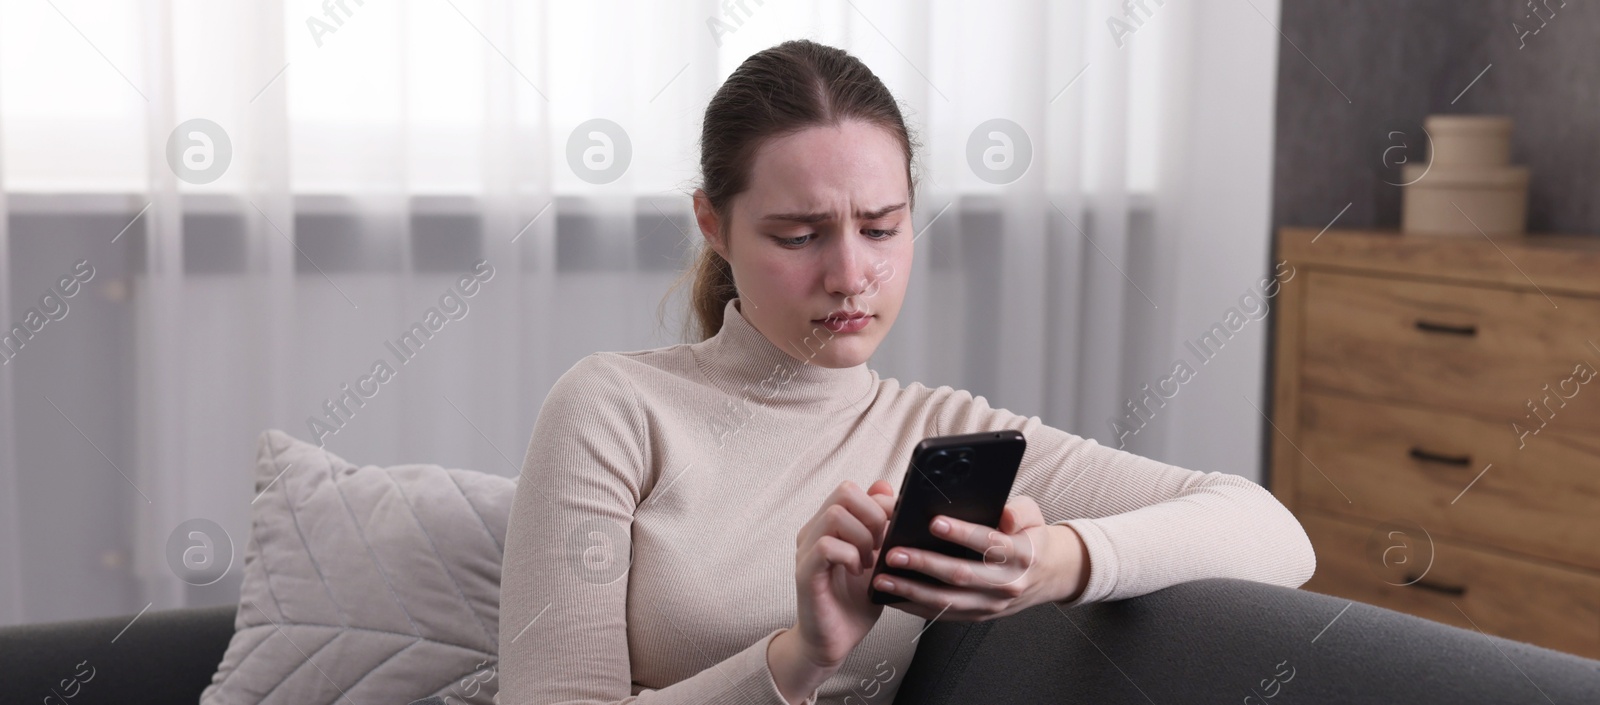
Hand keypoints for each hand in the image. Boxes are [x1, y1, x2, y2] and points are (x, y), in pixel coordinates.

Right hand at [788, 479, 897, 666]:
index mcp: (829, 525)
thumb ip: (880, 524)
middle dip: (873, 516)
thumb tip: (885, 487)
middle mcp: (814, 531)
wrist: (834, 640)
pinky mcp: (805, 571)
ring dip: (862, 537)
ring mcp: (807, 549)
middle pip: (844, 492)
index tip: (891, 532)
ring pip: (835, 515)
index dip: (880, 505)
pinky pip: (826, 546)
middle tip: (878, 546)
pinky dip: (849, 556)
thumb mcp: (877, 557)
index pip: (853, 490)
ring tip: (868, 561)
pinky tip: (857, 572)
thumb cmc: (854, 601)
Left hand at [870, 495, 1088, 621]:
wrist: (1048, 575)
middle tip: (894, 553)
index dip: (961, 533)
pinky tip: (892, 595)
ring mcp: (992, 604)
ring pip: (948, 600)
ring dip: (912, 590)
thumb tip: (1005, 515)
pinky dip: (916, 607)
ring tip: (883, 578)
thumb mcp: (1034, 516)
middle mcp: (1007, 583)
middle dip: (925, 564)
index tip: (934, 522)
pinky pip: (944, 614)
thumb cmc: (1031, 538)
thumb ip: (1019, 511)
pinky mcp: (979, 615)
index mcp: (1021, 554)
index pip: (989, 542)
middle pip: (961, 575)